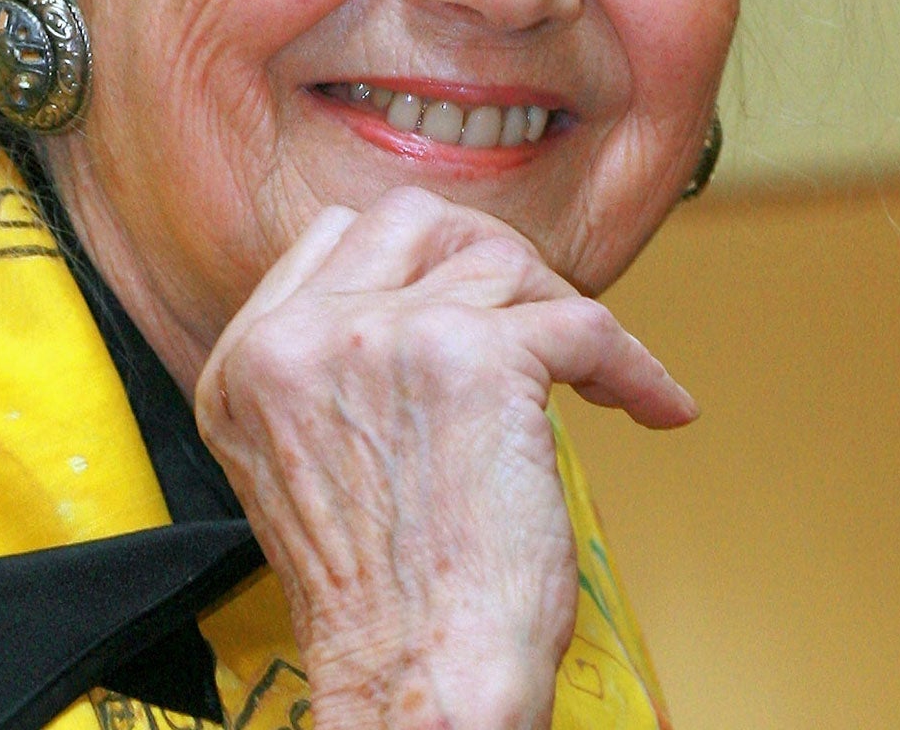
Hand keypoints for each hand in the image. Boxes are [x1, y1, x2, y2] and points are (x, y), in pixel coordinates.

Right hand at [195, 187, 696, 729]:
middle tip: (534, 319)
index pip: (335, 238)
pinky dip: (635, 365)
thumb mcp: (301, 464)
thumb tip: (430, 301)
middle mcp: (301, 338)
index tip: (470, 305)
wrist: (417, 679)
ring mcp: (384, 335)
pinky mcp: (476, 356)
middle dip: (488, 258)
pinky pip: (584, 322)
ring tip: (590, 376)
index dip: (417, 262)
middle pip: (414, 220)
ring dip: (559, 312)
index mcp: (246, 364)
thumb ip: (336, 371)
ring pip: (502, 261)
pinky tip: (652, 404)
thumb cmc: (383, 605)